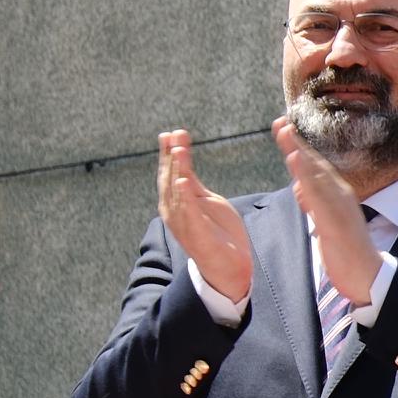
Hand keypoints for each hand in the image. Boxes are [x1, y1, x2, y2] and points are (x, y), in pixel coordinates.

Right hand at [157, 130, 251, 300]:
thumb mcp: (205, 200)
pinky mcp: (197, 235)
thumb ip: (192, 180)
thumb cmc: (216, 232)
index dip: (168, 153)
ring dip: (177, 171)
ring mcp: (184, 223)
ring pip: (177, 193)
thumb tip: (180, 154)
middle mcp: (174, 212)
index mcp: (176, 202)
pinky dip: (184, 197)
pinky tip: (183, 182)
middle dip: (171, 157)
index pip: (170, 173)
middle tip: (175, 135)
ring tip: (178, 150)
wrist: (229, 265)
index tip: (170, 133)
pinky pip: (188, 214)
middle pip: (170, 179)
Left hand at [272, 121, 381, 305]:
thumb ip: (312, 202)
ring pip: (317, 176)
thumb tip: (298, 186)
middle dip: (297, 142)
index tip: (282, 125)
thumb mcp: (324, 221)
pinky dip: (307, 182)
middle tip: (280, 121)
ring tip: (285, 133)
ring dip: (300, 154)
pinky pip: (319, 200)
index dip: (298, 145)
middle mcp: (340, 196)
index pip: (314, 166)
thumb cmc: (346, 251)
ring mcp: (339, 208)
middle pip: (315, 164)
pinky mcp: (336, 223)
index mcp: (336, 195)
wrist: (368, 276)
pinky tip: (296, 168)